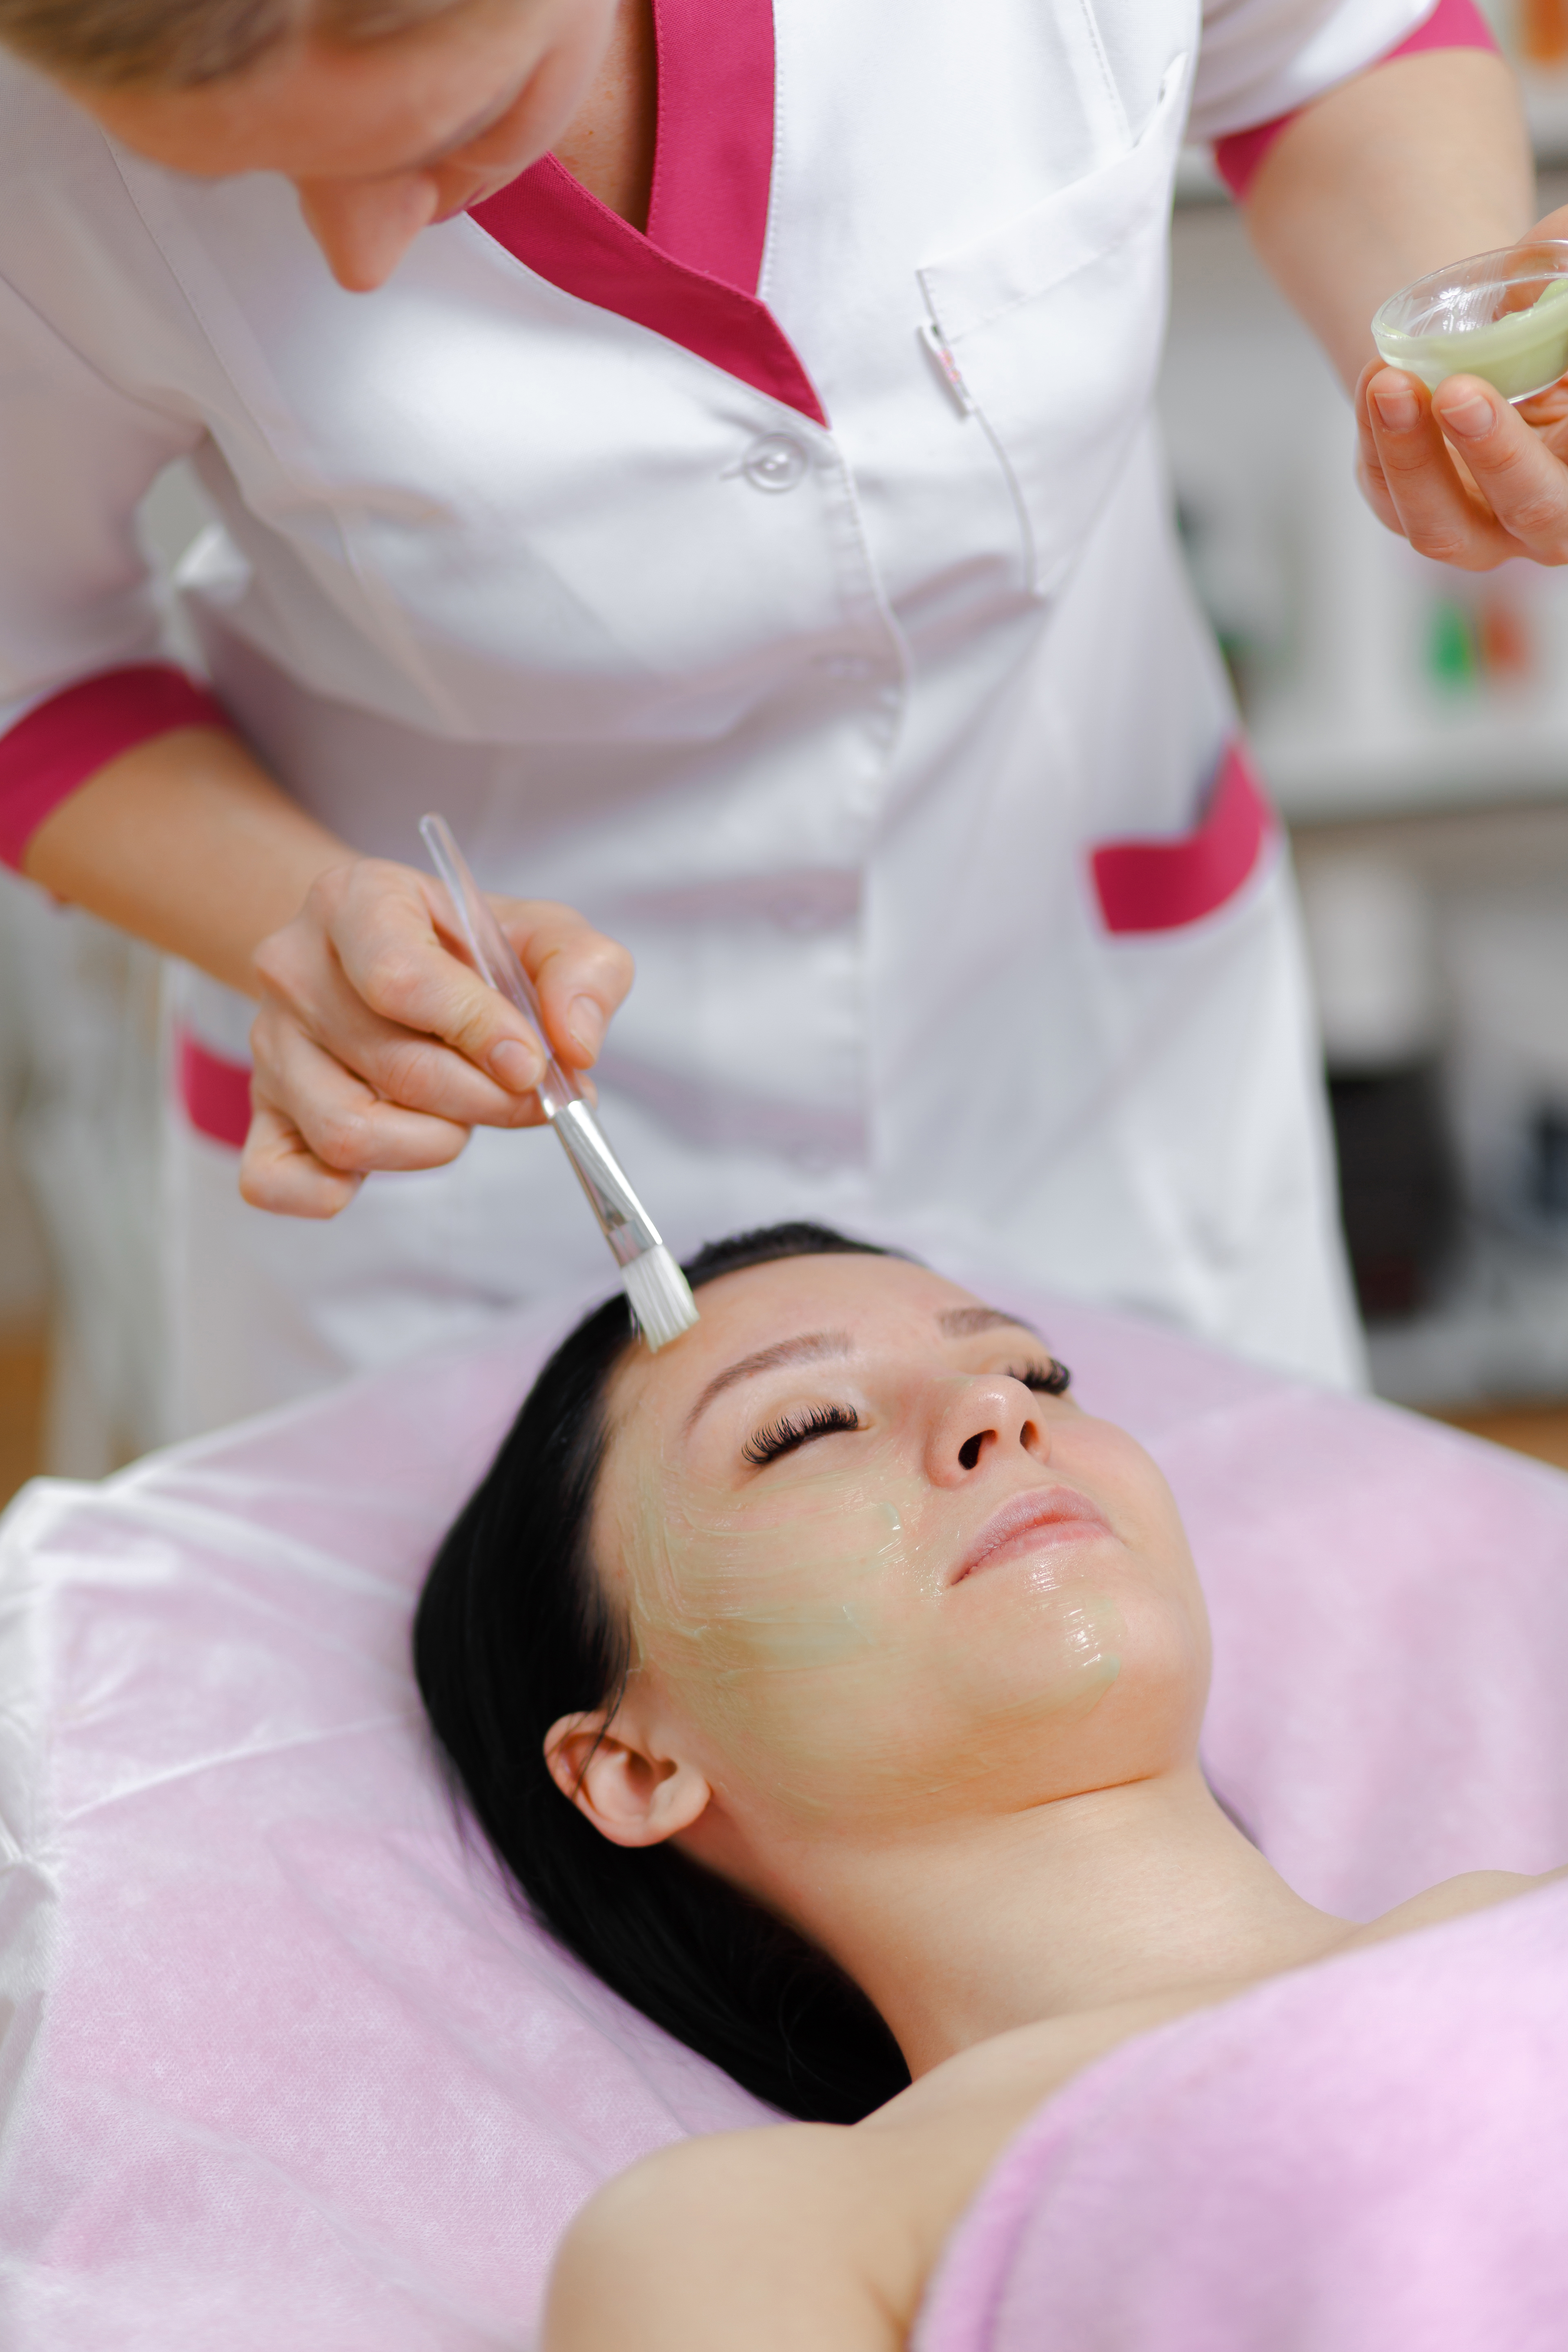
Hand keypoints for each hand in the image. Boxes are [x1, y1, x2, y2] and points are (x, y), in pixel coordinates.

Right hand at [241, 856, 633, 1216]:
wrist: (386, 957)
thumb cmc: (468, 949)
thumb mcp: (543, 932)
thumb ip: (583, 970)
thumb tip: (575, 1046)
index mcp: (355, 901)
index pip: (400, 980)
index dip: (478, 1032)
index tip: (531, 1063)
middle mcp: (294, 970)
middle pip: (395, 1068)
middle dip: (485, 1100)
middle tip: (524, 1096)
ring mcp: (270, 1046)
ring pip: (346, 1132)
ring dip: (431, 1144)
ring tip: (459, 1114)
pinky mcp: (262, 1113)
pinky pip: (277, 1180)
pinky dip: (334, 1192)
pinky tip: (392, 1156)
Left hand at [1355, 206, 1567, 570]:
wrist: (1496, 361)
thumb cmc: (1555, 328)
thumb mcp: (1561, 299)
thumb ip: (1562, 273)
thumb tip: (1543, 250)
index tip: (1558, 358)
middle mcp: (1555, 515)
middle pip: (1537, 508)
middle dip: (1498, 453)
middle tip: (1459, 393)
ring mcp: (1484, 533)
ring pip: (1445, 527)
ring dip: (1414, 457)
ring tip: (1391, 383)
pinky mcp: (1422, 519)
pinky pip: (1391, 498)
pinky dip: (1378, 438)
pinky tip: (1377, 375)